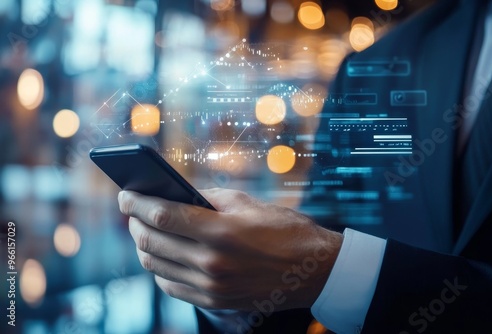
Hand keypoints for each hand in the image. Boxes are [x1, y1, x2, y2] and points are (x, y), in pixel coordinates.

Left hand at [118, 188, 342, 311]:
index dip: (137, 203)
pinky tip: (163, 255)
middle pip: (152, 241)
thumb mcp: (246, 203)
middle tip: (133, 211)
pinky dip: (160, 269)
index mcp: (221, 231)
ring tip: (145, 231)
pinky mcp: (214, 301)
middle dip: (135, 223)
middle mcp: (212, 263)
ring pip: (156, 266)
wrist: (313, 271)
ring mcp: (212, 287)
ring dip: (144, 246)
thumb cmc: (284, 230)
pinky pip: (171, 287)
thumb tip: (174, 196)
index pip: (163, 215)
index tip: (125, 195)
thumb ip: (205, 199)